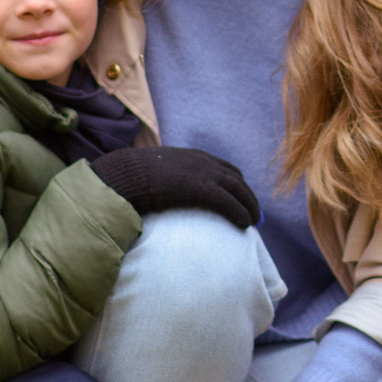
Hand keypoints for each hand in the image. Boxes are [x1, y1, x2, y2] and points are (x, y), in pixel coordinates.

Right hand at [88, 145, 259, 229]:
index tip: (243, 197)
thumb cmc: (134, 176)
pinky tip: (245, 224)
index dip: (237, 184)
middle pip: (236, 179)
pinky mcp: (201, 189)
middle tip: (254, 213)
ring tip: (254, 221)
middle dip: (248, 196)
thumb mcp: (156, 172)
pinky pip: (228, 202)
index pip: (225, 168)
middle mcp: (203, 162)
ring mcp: (203, 173)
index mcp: (193, 157)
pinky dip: (240, 212)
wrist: (127, 173)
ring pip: (238, 189)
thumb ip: (167, 178)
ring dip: (249, 205)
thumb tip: (163, 191)